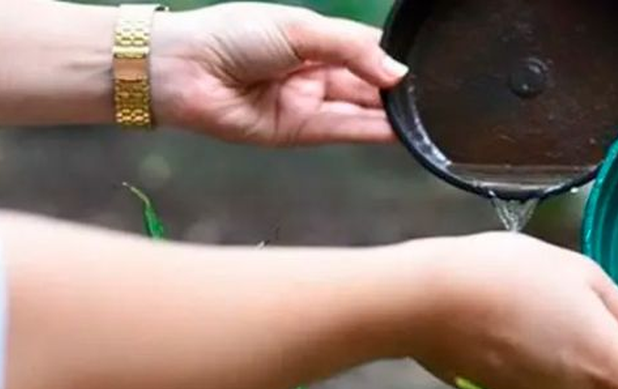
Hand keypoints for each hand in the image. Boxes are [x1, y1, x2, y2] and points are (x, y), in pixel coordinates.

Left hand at [150, 3, 405, 145]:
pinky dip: (372, 131)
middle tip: (431, 94)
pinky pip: (344, 131)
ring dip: (390, 114)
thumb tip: (397, 71)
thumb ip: (352, 48)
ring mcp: (307, 102)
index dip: (392, 56)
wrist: (185, 70)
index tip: (426, 64)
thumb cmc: (232, 35)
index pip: (365, 47)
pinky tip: (399, 130)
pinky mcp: (299, 132)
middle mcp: (313, 71)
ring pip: (360, 109)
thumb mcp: (300, 28)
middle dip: (396, 88)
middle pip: (367, 81)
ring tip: (425, 116)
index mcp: (313, 38)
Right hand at [411, 233, 617, 388]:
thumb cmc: (510, 274)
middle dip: (602, 351)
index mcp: (610, 365)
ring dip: (567, 354)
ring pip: (577, 384)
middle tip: (567, 301)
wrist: (427, 301)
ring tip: (529, 308)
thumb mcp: (583, 276)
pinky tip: (508, 330)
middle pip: (614, 383)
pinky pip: (544, 388)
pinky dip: (537, 365)